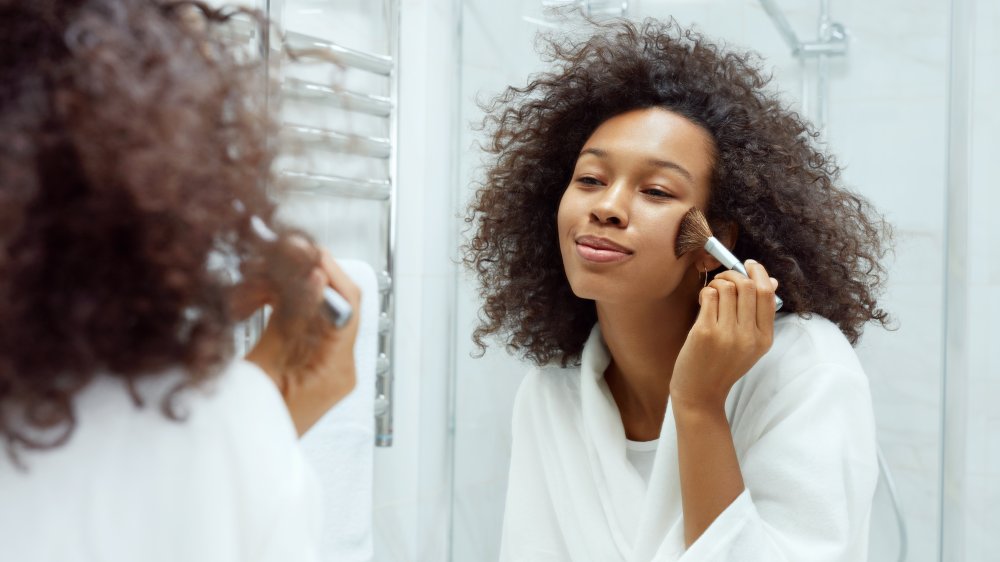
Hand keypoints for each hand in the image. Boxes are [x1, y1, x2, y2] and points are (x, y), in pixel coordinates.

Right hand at [243, 239, 361, 435]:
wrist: (240, 462)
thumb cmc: (249, 432)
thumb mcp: (263, 370)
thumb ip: (289, 320)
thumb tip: (314, 278)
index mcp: (337, 370)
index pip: (348, 305)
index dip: (326, 270)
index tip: (300, 248)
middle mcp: (338, 365)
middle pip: (331, 300)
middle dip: (298, 274)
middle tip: (269, 255)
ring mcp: (323, 363)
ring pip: (309, 306)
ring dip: (279, 288)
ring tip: (247, 285)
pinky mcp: (305, 361)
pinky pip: (296, 322)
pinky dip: (274, 306)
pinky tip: (249, 301)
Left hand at [669, 260, 777, 412]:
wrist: (700, 394)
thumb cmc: (722, 366)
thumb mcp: (749, 345)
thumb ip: (759, 315)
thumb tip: (772, 281)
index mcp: (764, 339)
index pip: (768, 295)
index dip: (759, 274)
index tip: (749, 265)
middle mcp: (749, 337)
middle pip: (748, 287)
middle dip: (734, 274)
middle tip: (723, 278)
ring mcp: (728, 335)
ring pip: (728, 288)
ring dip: (717, 282)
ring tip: (712, 292)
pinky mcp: (706, 333)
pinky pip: (710, 296)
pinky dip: (706, 292)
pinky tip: (703, 300)